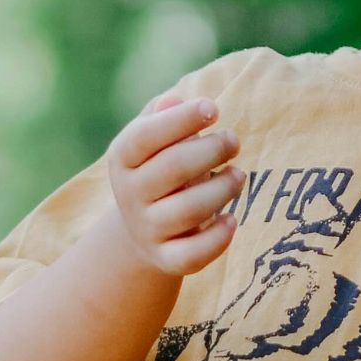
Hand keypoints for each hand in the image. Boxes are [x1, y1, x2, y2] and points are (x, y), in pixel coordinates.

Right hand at [106, 93, 246, 275]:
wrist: (143, 229)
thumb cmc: (159, 168)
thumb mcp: (154, 140)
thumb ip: (162, 117)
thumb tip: (173, 101)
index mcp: (122, 158)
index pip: (146, 135)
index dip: (181, 119)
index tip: (213, 109)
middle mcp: (129, 194)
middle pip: (173, 168)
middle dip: (211, 150)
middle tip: (233, 141)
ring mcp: (146, 229)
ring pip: (189, 210)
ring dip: (223, 188)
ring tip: (238, 175)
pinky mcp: (166, 259)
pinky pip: (191, 255)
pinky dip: (217, 239)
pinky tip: (232, 219)